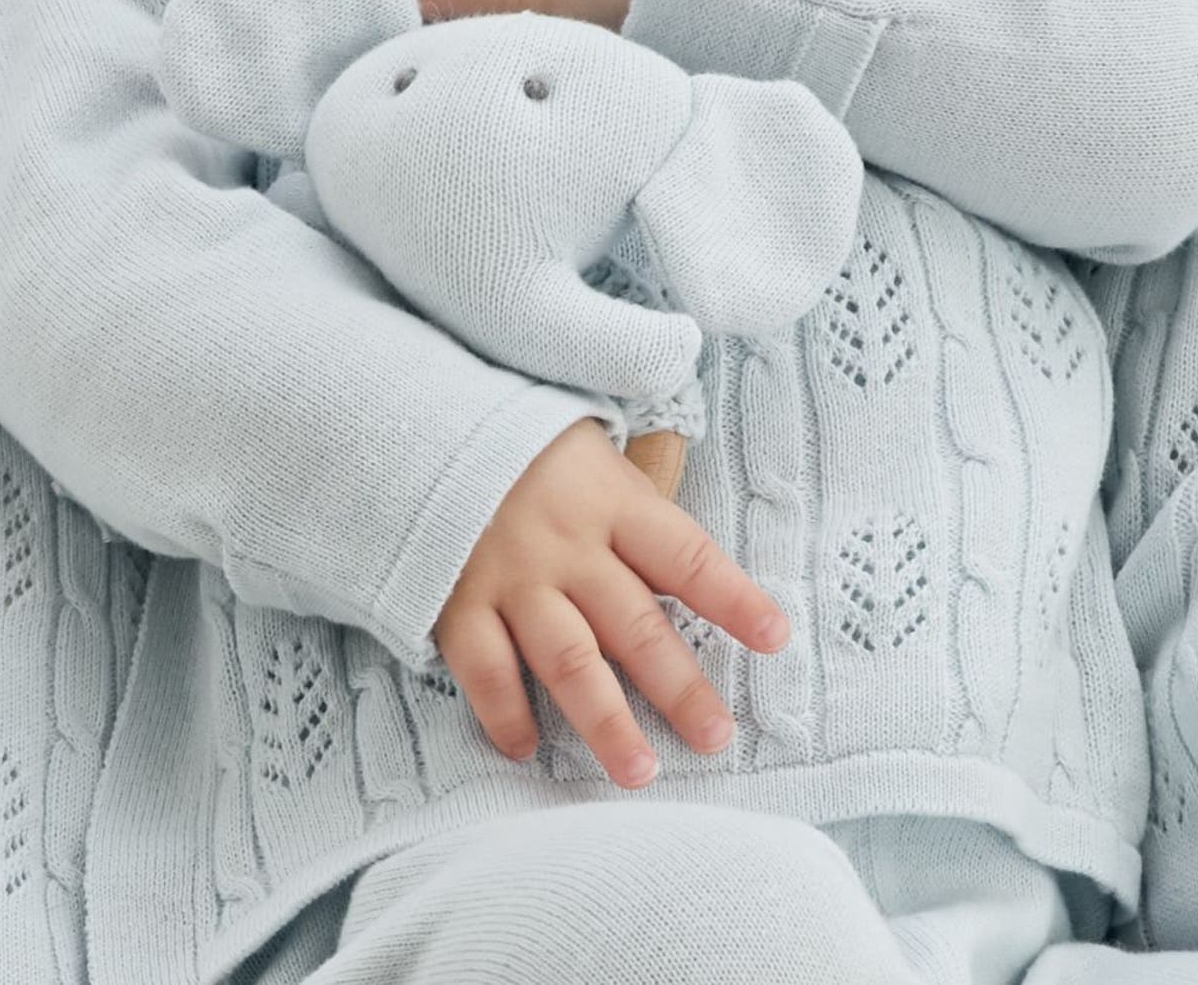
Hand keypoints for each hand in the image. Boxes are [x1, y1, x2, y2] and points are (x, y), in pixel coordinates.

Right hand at [433, 416, 787, 788]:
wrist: (423, 426)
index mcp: (613, 505)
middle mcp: (567, 547)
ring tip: (639, 771)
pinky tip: (527, 750)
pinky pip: (484, 669)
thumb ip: (640, 519)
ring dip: (605, 721)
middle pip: (634, 626)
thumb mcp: (600, 462)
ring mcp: (511, 579)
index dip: (732, 597)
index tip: (775, 638)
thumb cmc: (533, 454)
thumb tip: (700, 577)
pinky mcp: (456, 603)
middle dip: (678, 687)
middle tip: (715, 738)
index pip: (684, 556)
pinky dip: (504, 713)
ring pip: (567, 661)